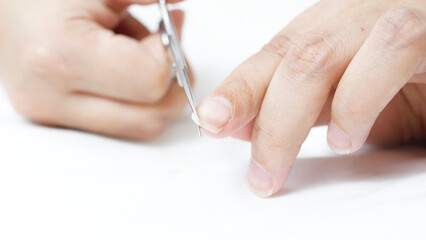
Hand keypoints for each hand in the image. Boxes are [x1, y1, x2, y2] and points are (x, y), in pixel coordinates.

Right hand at [0, 0, 187, 139]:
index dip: (170, 54)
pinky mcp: (53, 118)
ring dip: (154, 93)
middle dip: (172, 83)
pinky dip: (133, 99)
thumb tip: (184, 2)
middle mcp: (50, 97)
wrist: (2, 5)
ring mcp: (49, 113)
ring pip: (137, 127)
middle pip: (149, 118)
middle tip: (169, 46)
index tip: (167, 27)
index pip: (150, 82)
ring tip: (137, 51)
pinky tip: (121, 67)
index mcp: (59, 56)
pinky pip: (117, 123)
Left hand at [197, 0, 425, 196]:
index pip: (271, 55)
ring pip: (318, 56)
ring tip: (288, 161)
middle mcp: (352, 16)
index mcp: (329, 30)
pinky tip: (349, 136)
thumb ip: (301, 110)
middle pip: (286, 56)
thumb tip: (243, 124)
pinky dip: (359, 98)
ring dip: (291, 117)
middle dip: (258, 113)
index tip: (212, 121)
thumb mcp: (350, 102)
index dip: (239, 88)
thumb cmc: (414, 82)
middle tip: (256, 170)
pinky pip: (390, 48)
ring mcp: (390, 15)